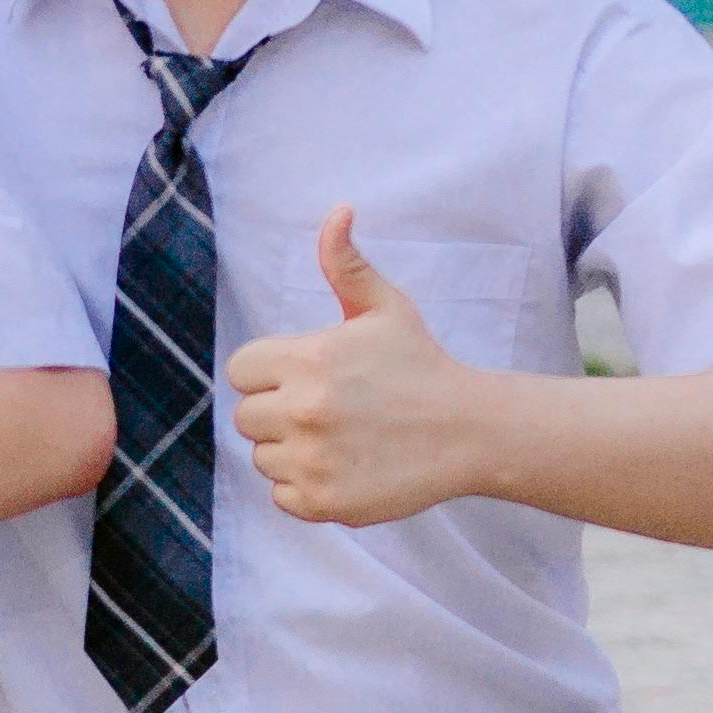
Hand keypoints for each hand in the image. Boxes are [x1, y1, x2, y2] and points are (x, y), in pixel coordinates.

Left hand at [226, 207, 493, 527]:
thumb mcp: (385, 308)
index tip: (307, 378)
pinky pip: (281, 496)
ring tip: (342, 438)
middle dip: (278, 412)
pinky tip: (345, 467)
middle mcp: (303, 410)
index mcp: (307, 360)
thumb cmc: (422, 365)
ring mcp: (312, 459)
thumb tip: (338, 210)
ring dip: (291, 451)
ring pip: (264, 457)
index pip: (241, 370)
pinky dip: (305, 488)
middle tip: (329, 411)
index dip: (269, 374)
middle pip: (247, 417)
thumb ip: (346, 263)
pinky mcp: (324, 502)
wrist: (471, 431)